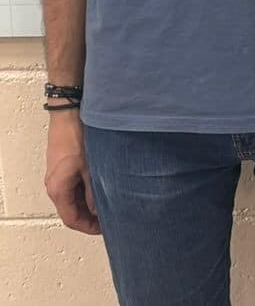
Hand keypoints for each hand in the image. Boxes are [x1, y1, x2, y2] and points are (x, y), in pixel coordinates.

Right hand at [45, 111, 99, 234]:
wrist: (69, 115)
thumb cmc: (77, 138)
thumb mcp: (91, 169)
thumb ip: (94, 193)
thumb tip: (99, 211)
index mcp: (58, 190)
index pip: (72, 219)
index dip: (89, 227)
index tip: (104, 229)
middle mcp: (54, 185)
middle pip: (71, 211)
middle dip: (90, 217)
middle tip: (109, 218)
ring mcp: (57, 176)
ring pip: (72, 199)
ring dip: (88, 204)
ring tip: (108, 204)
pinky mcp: (62, 167)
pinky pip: (73, 186)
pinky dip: (85, 192)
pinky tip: (101, 188)